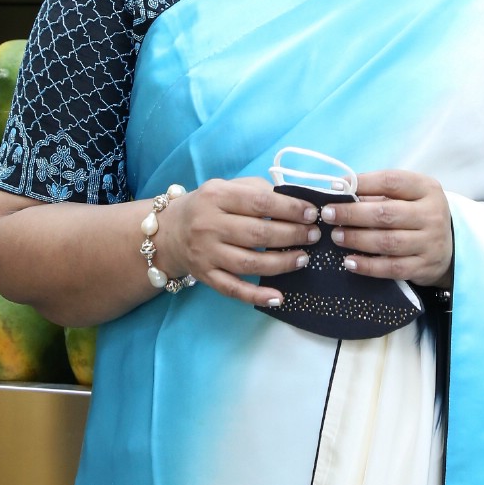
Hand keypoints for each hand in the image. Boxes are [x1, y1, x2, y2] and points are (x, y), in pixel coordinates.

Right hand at [152, 177, 318, 307]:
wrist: (170, 231)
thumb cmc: (209, 206)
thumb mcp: (227, 187)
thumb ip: (257, 191)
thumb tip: (295, 201)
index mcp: (216, 196)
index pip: (259, 202)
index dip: (290, 209)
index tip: (312, 213)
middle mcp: (208, 224)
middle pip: (257, 234)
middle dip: (292, 235)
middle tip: (313, 235)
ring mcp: (206, 253)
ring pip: (250, 263)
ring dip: (282, 263)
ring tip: (304, 258)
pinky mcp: (205, 276)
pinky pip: (233, 289)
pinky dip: (256, 295)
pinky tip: (278, 297)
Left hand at [317, 170, 453, 289]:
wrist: (451, 247)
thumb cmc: (418, 215)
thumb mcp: (408, 196)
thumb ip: (379, 193)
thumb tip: (341, 190)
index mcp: (427, 189)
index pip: (392, 181)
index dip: (362, 183)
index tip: (336, 187)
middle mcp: (432, 215)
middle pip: (387, 213)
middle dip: (352, 214)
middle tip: (328, 214)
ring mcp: (430, 243)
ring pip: (388, 242)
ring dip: (357, 239)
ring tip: (336, 236)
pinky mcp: (424, 267)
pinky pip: (392, 268)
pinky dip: (368, 266)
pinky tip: (349, 262)